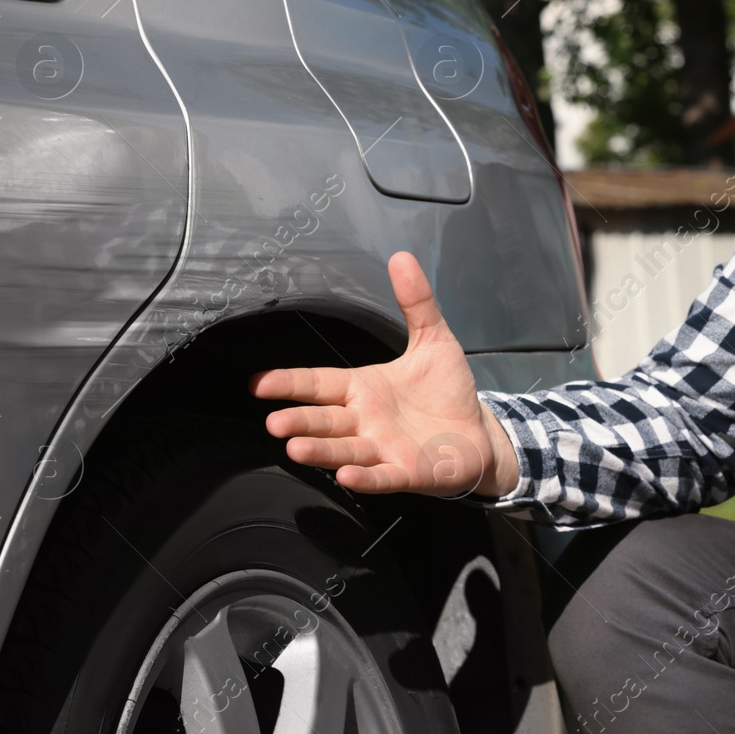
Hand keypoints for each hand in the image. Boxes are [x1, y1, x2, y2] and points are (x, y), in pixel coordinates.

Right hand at [249, 251, 519, 497]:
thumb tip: (400, 256)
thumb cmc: (447, 391)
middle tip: (273, 423)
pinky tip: (347, 475)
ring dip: (322, 450)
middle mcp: (365, 421)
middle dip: (300, 421)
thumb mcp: (434, 340)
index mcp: (364, 388)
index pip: (319, 383)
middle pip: (325, 420)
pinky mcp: (406, 473)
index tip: (256, 383)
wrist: (478, 435)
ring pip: (345, 449)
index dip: (289, 383)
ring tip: (295, 448)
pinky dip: (365, 476)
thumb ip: (416, 302)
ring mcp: (382, 449)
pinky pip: (382, 476)